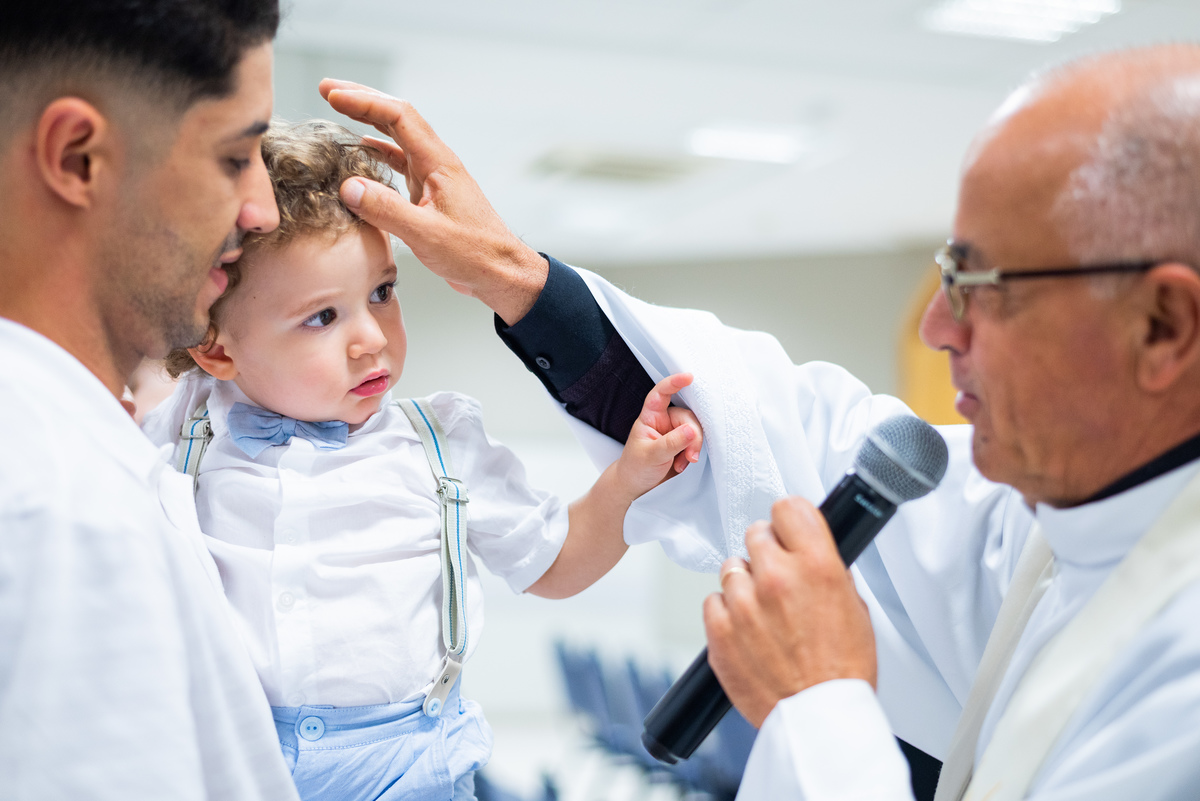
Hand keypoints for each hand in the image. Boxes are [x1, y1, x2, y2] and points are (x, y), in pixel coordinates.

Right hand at [319, 79, 547, 324]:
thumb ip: (387, 210)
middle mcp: (436, 164)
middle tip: (328, 90)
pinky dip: (378, 152)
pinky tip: (363, 151)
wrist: (500, 272)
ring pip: (397, 139)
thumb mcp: (427, 235)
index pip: (399, 117)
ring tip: (339, 110)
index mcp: (439, 163)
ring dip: (368, 122)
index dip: (364, 101)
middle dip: (362, 100)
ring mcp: (433, 178)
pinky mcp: (430, 195)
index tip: (333, 95)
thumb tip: (349, 187)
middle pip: (396, 119)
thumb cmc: (475, 254)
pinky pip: (400, 163)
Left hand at [613, 373, 702, 498]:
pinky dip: (692, 454)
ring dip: (693, 448)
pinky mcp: (684, 444)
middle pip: (687, 417)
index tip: (689, 377)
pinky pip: (697, 442)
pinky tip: (682, 465)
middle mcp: (665, 420)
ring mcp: (676, 432)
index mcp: (651, 417)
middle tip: (690, 456)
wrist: (637, 486)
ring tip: (683, 463)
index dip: (674, 383)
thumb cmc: (636, 467)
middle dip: (692, 436)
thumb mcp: (651, 456)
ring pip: (695, 430)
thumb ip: (672, 442)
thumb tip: (692, 429)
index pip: (661, 394)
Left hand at [703, 497, 876, 726]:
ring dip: (745, 584)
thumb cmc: (842, 670)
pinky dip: (726, 613)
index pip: (788, 507)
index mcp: (817, 566)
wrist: (818, 717)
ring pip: (732, 568)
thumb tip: (808, 552)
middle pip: (756, 534)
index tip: (788, 530)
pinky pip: (713, 601)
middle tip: (777, 578)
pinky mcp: (719, 629)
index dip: (788, 520)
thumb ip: (826, 570)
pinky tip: (747, 631)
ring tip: (764, 613)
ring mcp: (744, 603)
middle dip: (767, 552)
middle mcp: (777, 577)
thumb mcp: (854, 607)